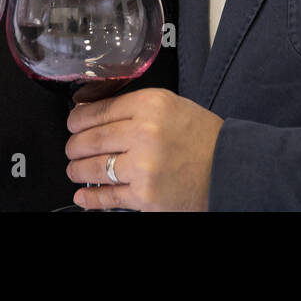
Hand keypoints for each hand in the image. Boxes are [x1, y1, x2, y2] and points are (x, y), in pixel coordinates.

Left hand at [65, 88, 222, 210]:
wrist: (228, 168)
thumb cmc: (201, 137)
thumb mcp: (170, 105)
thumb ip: (133, 106)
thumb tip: (91, 111)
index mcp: (149, 104)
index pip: (98, 111)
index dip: (77, 119)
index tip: (73, 124)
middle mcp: (143, 132)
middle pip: (90, 139)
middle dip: (74, 146)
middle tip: (72, 149)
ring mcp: (142, 166)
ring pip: (94, 168)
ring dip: (78, 170)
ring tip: (77, 170)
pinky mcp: (144, 196)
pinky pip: (107, 197)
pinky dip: (90, 197)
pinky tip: (83, 194)